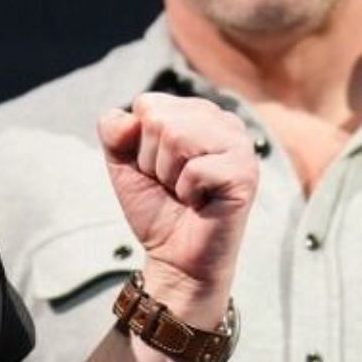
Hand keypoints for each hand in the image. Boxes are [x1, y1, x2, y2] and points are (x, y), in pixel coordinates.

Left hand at [98, 93, 258, 325]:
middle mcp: (224, 121)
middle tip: (172, 184)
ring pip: (177, 136)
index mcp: (198, 112)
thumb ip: (115, 131)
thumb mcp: (124, 164)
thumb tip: (131, 118)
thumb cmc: (157, 207)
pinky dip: (188, 192)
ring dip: (169, 175)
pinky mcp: (246, 173)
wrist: (174, 257)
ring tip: (186, 191)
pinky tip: (201, 202)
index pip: (149, 103)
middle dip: (153, 160)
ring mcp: (239, 145)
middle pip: (160, 119)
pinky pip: (196, 169)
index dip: (140, 144)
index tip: (158, 169)